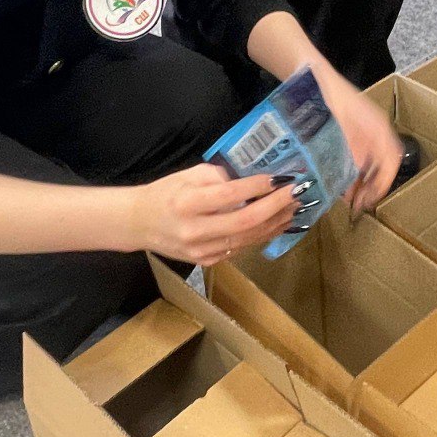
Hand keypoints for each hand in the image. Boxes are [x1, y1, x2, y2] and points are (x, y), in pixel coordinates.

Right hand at [130, 164, 298, 266]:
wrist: (140, 225)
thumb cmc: (166, 193)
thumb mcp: (188, 174)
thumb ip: (219, 176)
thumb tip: (252, 181)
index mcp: (187, 203)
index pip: (229, 195)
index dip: (257, 187)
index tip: (279, 178)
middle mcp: (195, 230)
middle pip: (245, 222)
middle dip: (275, 206)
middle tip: (296, 193)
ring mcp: (202, 251)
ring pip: (248, 238)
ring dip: (275, 223)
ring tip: (294, 208)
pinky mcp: (208, 261)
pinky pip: (241, 247)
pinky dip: (262, 234)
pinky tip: (276, 223)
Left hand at [318, 70, 401, 216]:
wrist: (310, 74)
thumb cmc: (324, 94)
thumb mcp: (336, 123)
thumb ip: (349, 147)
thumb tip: (357, 174)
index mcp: (377, 127)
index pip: (391, 160)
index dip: (383, 182)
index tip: (370, 200)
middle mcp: (374, 130)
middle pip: (384, 164)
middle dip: (373, 187)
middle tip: (358, 205)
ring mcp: (363, 132)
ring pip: (372, 163)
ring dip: (364, 182)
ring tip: (350, 199)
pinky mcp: (351, 134)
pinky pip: (359, 157)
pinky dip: (354, 172)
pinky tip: (341, 183)